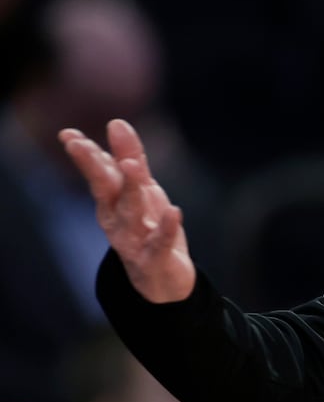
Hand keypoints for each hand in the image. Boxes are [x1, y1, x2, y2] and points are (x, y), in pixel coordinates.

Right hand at [59, 119, 194, 302]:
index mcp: (111, 202)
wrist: (164, 279)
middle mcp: (117, 220)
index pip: (98, 174)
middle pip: (105, 191)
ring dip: (130, 190)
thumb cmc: (148, 228)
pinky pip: (161, 243)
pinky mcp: (156, 259)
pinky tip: (175, 212)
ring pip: (130, 213)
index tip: (70, 135)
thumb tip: (116, 122)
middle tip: (82, 146)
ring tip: (132, 167)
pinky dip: (167, 228)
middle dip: (94, 168)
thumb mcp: (142, 190)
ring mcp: (134, 240)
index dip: (86, 155)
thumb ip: (131, 158)